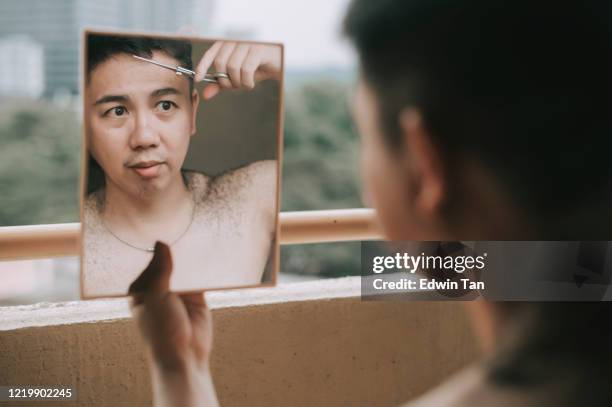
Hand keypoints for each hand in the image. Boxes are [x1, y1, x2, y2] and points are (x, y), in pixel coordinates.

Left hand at [129, 242, 218, 406]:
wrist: (185, 355)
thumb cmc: (161, 329)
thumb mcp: (155, 296)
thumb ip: (160, 269)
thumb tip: (161, 243)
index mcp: (141, 289)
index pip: (148, 262)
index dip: (155, 248)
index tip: (161, 228)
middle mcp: (159, 287)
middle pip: (167, 263)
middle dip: (175, 251)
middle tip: (182, 226)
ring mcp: (178, 291)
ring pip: (184, 268)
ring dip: (190, 258)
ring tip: (198, 234)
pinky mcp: (197, 295)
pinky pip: (201, 276)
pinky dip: (205, 267)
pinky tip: (209, 252)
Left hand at [195, 41, 281, 99]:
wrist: (281, 63)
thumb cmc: (260, 67)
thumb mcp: (238, 77)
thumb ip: (222, 83)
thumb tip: (206, 94)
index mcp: (228, 44)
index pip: (211, 54)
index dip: (202, 66)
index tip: (198, 79)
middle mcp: (236, 41)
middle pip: (220, 63)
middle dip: (226, 80)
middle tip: (235, 86)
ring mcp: (247, 43)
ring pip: (232, 67)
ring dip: (238, 82)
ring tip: (246, 84)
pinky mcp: (258, 50)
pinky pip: (245, 70)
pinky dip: (247, 81)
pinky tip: (252, 83)